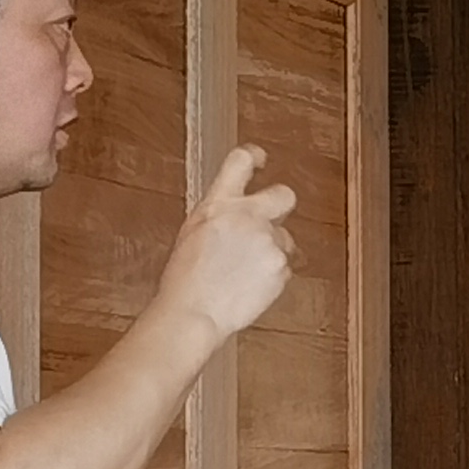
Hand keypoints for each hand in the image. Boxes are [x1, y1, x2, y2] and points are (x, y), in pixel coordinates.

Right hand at [163, 145, 296, 341]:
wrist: (193, 312)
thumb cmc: (184, 280)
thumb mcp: (193, 233)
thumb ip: (218, 217)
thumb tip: (232, 212)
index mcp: (218, 204)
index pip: (241, 161)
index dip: (254, 156)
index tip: (260, 158)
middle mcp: (247, 216)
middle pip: (284, 194)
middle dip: (281, 204)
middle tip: (270, 219)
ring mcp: (267, 241)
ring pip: (284, 238)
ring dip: (271, 250)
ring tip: (244, 273)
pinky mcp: (281, 266)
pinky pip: (284, 266)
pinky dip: (271, 276)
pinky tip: (249, 287)